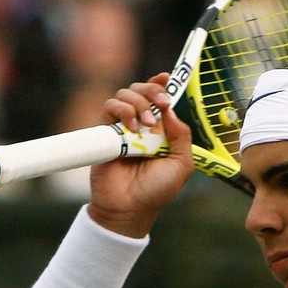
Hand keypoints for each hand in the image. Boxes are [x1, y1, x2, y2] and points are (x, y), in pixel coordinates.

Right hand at [88, 73, 194, 237]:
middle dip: (152, 91)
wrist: (130, 208)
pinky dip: (122, 110)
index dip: (162, 84)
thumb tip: (171, 111)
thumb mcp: (181, 165)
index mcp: (162, 130)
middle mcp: (142, 125)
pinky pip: (110, 107)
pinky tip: (131, 128)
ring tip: (146, 125)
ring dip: (138, 103)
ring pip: (126, 95)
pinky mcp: (106, 132)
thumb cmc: (156, 190)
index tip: (167, 78)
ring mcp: (123, 127)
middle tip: (161, 104)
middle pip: (142, 90)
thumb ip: (182, 137)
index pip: (160, 98)